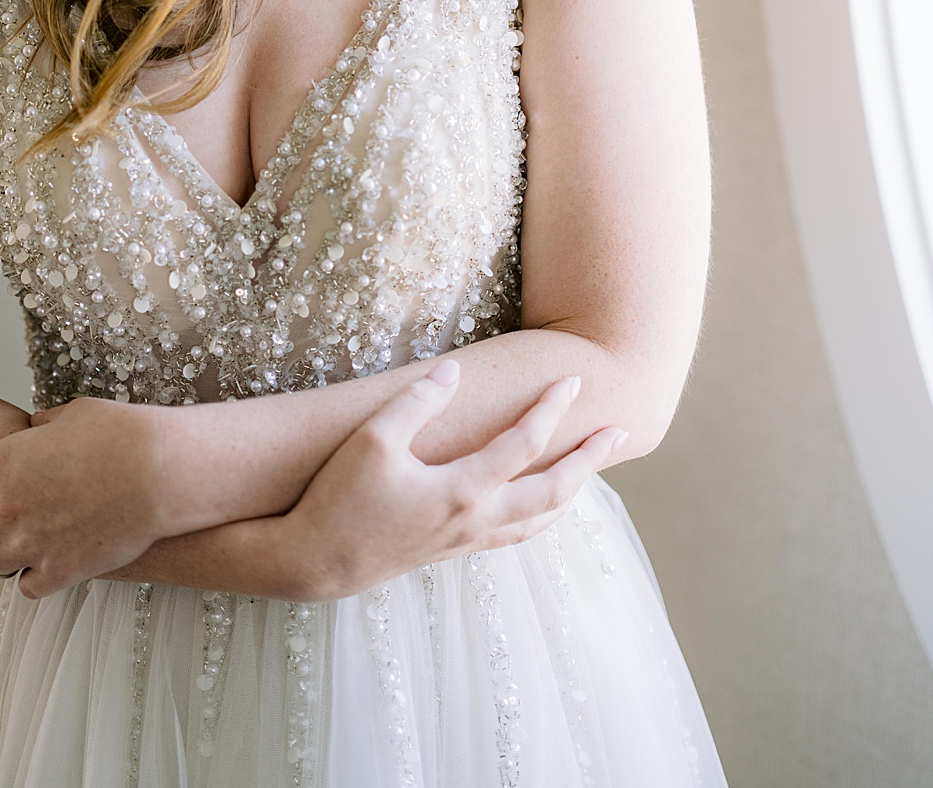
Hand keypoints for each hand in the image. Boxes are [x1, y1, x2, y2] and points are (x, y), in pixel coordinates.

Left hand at [0, 396, 173, 597]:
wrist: (162, 469)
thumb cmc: (120, 431)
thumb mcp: (71, 414)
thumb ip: (38, 429)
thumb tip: (31, 430)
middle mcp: (1, 508)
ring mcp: (29, 544)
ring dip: (1, 554)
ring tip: (23, 540)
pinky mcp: (58, 571)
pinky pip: (26, 587)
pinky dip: (34, 576)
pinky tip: (51, 558)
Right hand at [281, 358, 626, 600]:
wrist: (314, 562)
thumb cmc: (339, 498)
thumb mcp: (373, 439)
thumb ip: (418, 401)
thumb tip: (456, 370)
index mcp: (462, 491)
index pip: (524, 445)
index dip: (551, 409)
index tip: (573, 380)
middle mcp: (475, 521)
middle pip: (551, 492)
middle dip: (588, 461)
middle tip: (618, 432)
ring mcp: (465, 541)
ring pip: (537, 521)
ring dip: (571, 493)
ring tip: (590, 471)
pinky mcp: (450, 551)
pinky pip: (515, 535)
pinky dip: (541, 517)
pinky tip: (538, 508)